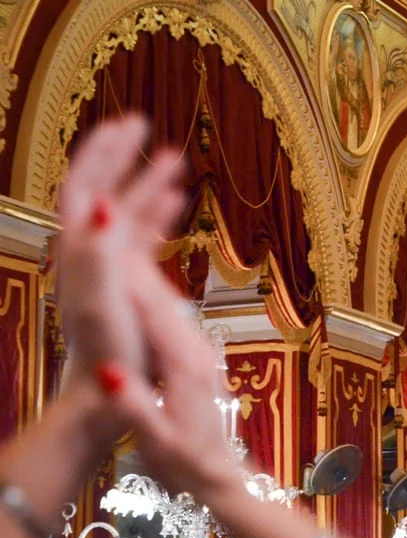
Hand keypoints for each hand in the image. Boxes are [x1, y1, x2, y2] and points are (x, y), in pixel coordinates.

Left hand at [57, 115, 183, 391]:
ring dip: (147, 183)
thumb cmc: (106, 352)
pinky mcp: (130, 286)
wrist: (108, 395)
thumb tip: (104, 205)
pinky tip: (177, 204)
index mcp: (81, 251)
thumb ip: (98, 252)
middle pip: (102, 190)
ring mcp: (111, 269)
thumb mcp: (100, 301)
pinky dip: (159, 215)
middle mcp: (91, 254)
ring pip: (126, 212)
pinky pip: (144, 239)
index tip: (129, 124)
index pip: (84, 185)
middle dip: (121, 156)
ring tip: (174, 159)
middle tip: (143, 125)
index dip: (103, 151)